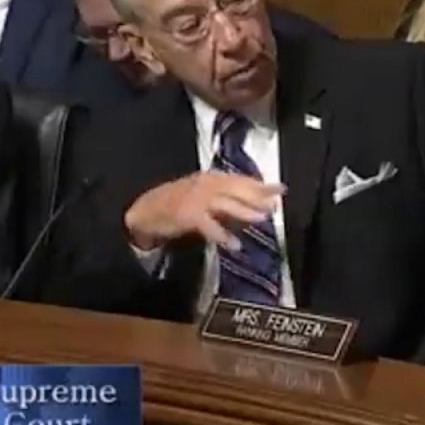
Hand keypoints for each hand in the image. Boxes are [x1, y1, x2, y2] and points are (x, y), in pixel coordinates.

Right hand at [124, 171, 284, 249]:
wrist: (144, 210)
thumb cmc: (176, 203)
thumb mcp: (204, 195)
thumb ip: (227, 199)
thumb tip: (253, 207)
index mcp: (211, 178)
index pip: (241, 180)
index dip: (261, 184)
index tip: (281, 188)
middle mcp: (206, 184)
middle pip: (238, 189)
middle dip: (258, 197)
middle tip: (275, 205)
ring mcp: (196, 198)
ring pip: (226, 204)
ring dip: (245, 211)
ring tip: (262, 219)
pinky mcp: (187, 215)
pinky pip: (209, 226)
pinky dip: (222, 235)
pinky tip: (233, 245)